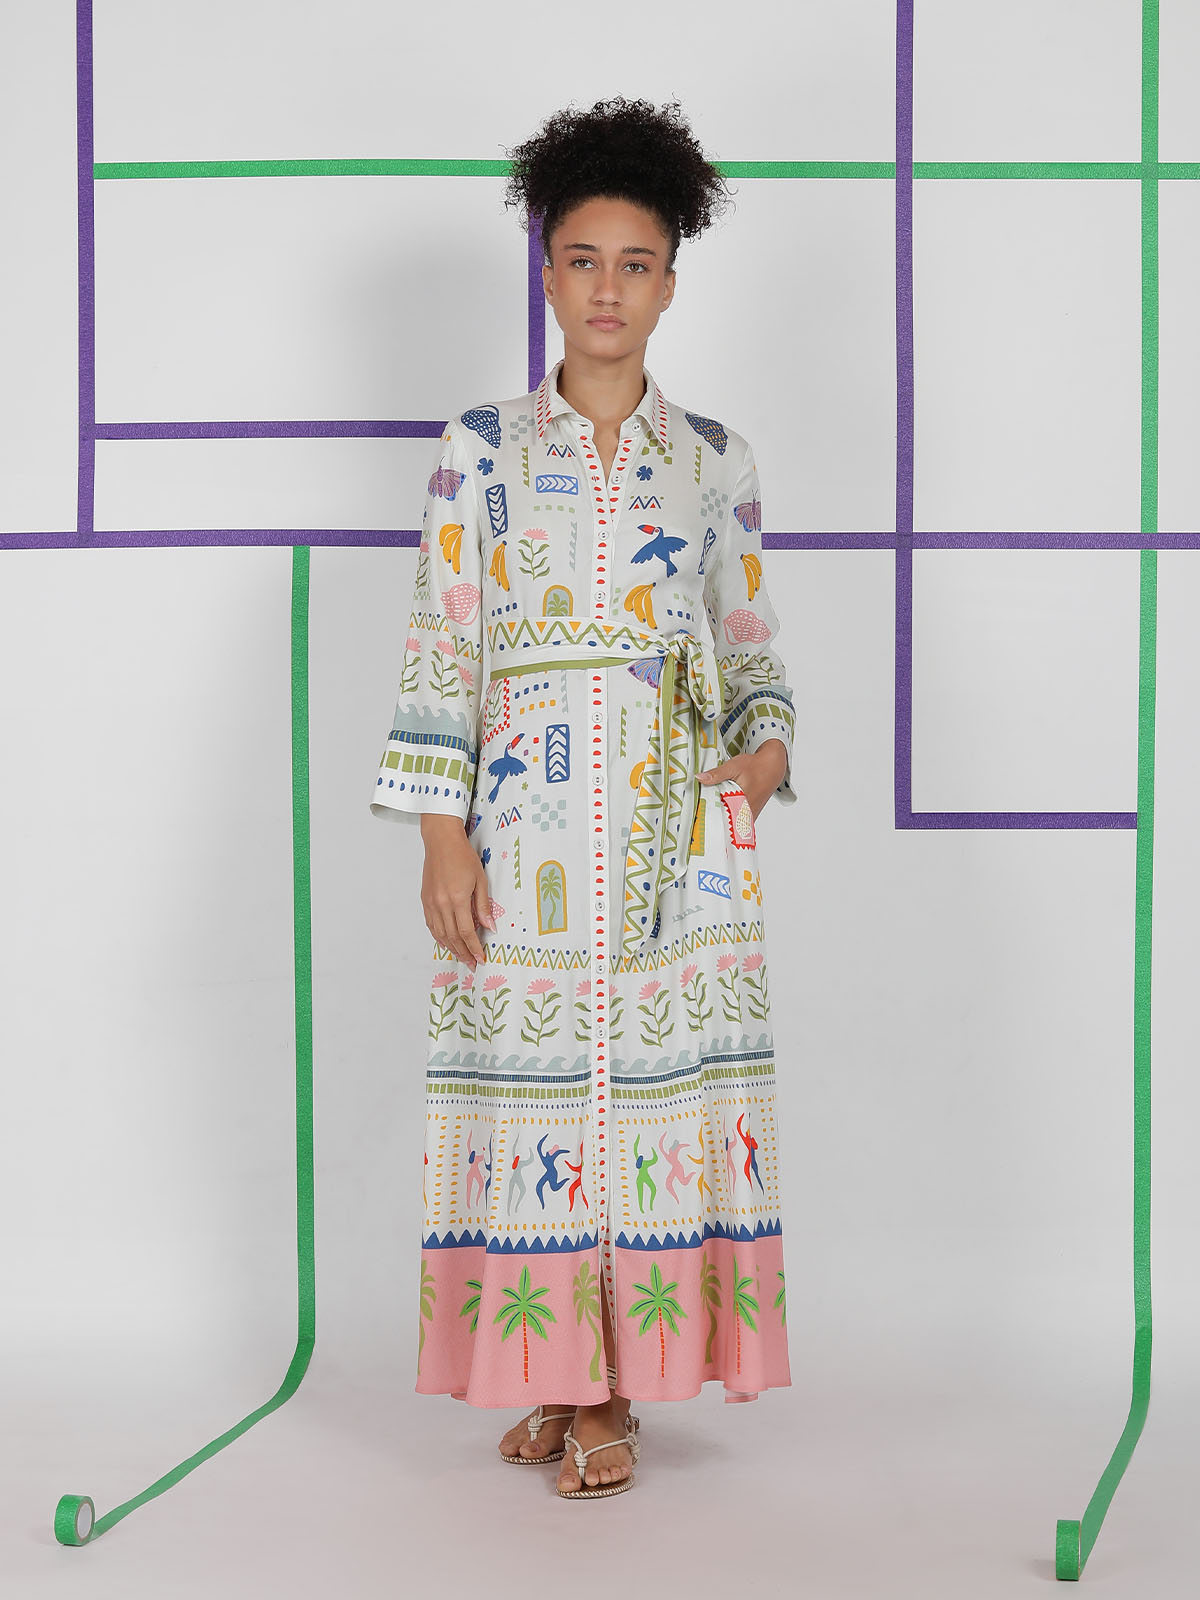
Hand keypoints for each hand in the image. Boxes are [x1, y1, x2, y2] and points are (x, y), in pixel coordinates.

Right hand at [419, 814, 494, 966]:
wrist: (441, 842)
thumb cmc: (462, 856)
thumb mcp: (480, 880)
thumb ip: (483, 906)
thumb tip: (489, 927)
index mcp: (457, 899)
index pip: (467, 932)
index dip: (474, 948)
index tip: (481, 958)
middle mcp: (441, 904)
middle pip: (453, 937)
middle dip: (464, 953)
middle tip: (473, 964)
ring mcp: (431, 903)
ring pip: (440, 934)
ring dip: (451, 948)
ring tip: (462, 957)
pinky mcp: (425, 900)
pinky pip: (431, 925)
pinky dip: (439, 936)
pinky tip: (446, 942)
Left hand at [696, 739, 787, 820]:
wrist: (772, 766)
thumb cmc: (756, 766)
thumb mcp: (734, 766)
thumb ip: (717, 774)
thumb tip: (700, 778)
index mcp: (742, 803)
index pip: (723, 819)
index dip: (710, 821)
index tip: (699, 819)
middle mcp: (747, 812)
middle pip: (726, 824)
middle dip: (713, 823)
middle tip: (700, 819)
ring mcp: (750, 815)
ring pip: (732, 824)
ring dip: (721, 821)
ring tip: (708, 817)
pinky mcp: (751, 814)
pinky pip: (738, 821)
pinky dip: (729, 818)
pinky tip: (720, 813)